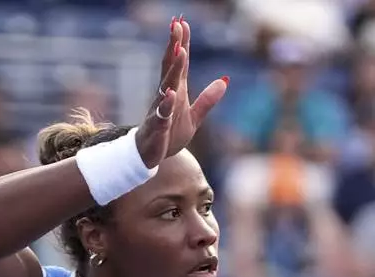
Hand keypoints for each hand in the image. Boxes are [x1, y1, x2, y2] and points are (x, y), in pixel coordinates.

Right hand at [135, 17, 228, 168]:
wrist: (150, 156)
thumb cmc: (169, 134)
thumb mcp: (194, 118)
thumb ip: (208, 100)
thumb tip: (224, 81)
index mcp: (177, 92)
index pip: (181, 64)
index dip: (182, 44)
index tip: (182, 23)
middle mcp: (167, 96)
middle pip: (171, 67)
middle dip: (175, 46)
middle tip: (177, 25)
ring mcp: (160, 109)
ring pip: (167, 85)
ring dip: (174, 69)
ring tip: (180, 51)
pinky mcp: (157, 126)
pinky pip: (162, 113)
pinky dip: (166, 103)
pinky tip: (171, 92)